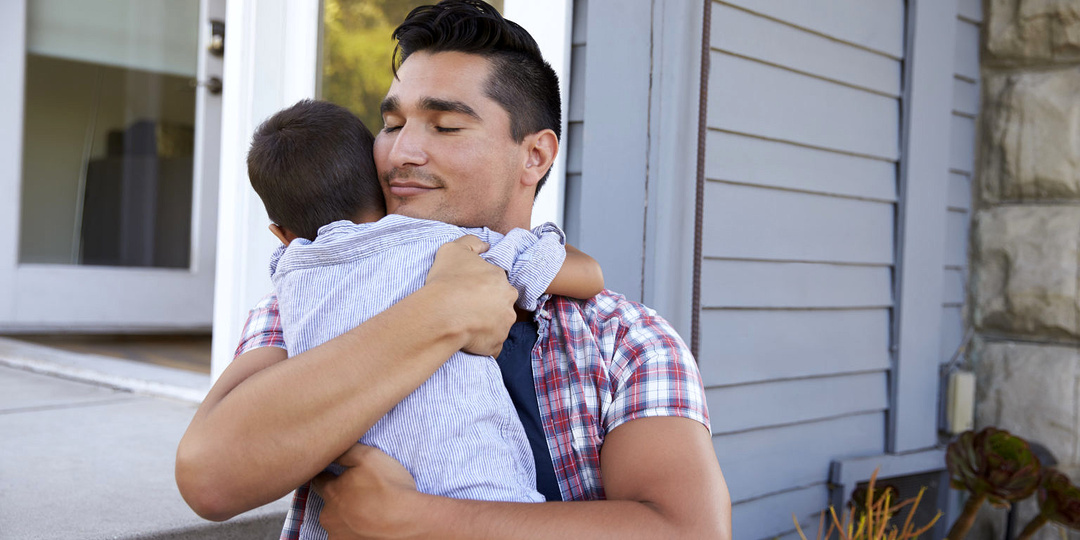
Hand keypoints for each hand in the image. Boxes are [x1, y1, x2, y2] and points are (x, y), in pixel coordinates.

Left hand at [312, 444, 424, 539]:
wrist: (407, 522)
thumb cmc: (390, 488)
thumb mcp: (368, 456)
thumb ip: (347, 451)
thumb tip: (333, 447)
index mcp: (331, 492)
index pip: (319, 479)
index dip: (329, 474)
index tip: (340, 474)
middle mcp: (329, 516)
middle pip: (329, 503)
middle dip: (340, 498)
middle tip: (361, 493)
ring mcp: (338, 535)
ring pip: (338, 522)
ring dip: (348, 516)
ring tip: (369, 511)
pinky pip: (348, 536)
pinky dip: (355, 532)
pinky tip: (370, 525)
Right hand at [425, 235, 516, 356]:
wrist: (442, 313)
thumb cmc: (447, 280)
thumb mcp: (454, 249)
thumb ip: (471, 243)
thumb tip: (485, 246)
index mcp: (501, 279)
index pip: (496, 283)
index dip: (481, 287)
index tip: (467, 291)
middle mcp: (508, 302)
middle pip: (501, 304)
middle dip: (488, 307)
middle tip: (466, 309)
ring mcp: (504, 325)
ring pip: (498, 325)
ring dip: (487, 325)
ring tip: (465, 325)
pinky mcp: (496, 344)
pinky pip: (492, 345)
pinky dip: (483, 344)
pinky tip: (468, 340)